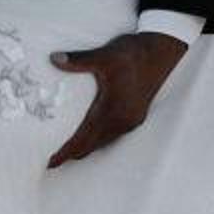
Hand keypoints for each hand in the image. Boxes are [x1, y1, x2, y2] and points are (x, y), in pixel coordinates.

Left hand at [44, 29, 188, 168]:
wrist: (163, 50)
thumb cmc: (133, 53)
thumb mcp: (105, 55)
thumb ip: (79, 60)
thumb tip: (54, 59)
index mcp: (112, 110)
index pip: (84, 139)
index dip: (66, 152)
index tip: (50, 163)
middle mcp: (123, 120)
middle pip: (92, 146)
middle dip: (72, 155)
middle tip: (51, 162)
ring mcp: (131, 119)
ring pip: (103, 142)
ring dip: (85, 148)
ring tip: (67, 152)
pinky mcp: (136, 115)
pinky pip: (113, 135)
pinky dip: (97, 140)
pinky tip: (90, 136)